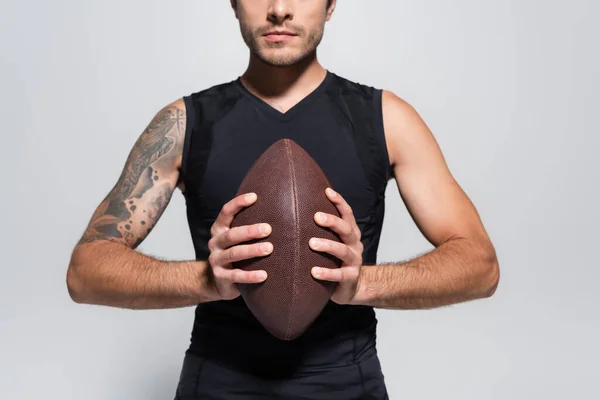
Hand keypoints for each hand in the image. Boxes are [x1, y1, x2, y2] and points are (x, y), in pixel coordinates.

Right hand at [206, 192, 272, 300]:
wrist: (218, 282)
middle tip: (268, 229)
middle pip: (231, 235)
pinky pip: (236, 276)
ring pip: (234, 253)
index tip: (254, 196)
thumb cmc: (236, 254)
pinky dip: (250, 276)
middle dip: (249, 231)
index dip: (238, 203)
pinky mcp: (221, 277)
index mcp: (219, 229)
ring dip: (252, 250)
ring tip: (269, 249)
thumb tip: (282, 210)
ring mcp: (216, 260)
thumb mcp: (238, 239)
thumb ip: (250, 226)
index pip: (226, 212)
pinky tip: (264, 275)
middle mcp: (215, 243)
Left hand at [309, 188, 363, 304]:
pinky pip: (339, 275)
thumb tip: (295, 209)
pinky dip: (327, 273)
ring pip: (343, 251)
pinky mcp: (351, 277)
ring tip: (312, 243)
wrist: (351, 286)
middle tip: (316, 216)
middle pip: (346, 229)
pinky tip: (314, 272)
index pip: (347, 213)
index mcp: (350, 233)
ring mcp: (354, 261)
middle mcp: (355, 244)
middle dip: (332, 221)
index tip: (327, 191)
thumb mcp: (332, 242)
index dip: (339, 201)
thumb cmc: (335, 260)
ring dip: (327, 245)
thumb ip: (320, 229)